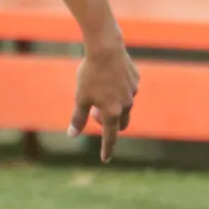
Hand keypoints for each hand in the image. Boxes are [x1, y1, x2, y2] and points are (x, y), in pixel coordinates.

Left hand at [69, 40, 138, 162]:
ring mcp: (133, 92)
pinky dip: (119, 89)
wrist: (106, 49)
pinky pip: (128, 89)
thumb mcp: (80, 97)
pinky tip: (109, 77)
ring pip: (125, 105)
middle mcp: (126, 105)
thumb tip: (72, 135)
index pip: (110, 137)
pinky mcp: (136, 80)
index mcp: (112, 112)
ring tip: (100, 90)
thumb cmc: (90, 74)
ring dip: (114, 105)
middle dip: (109, 123)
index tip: (106, 159)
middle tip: (94, 111)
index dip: (107, 149)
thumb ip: (78, 118)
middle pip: (121, 124)